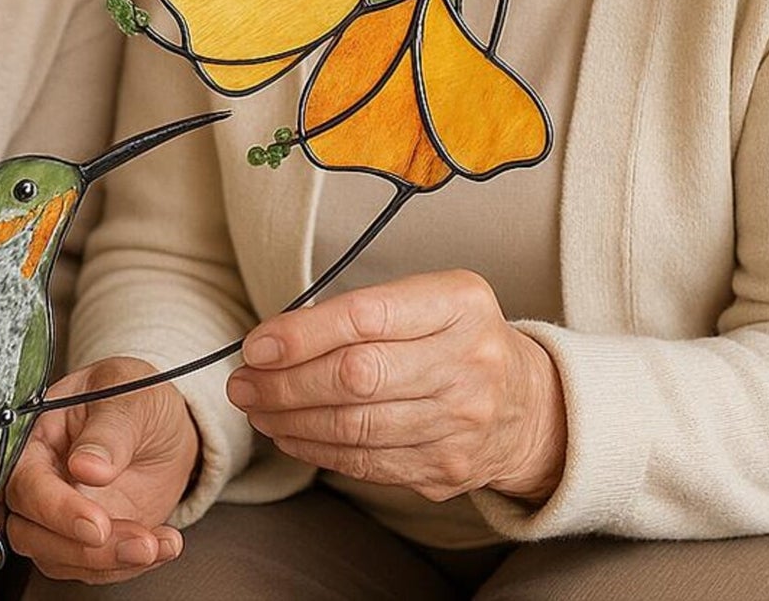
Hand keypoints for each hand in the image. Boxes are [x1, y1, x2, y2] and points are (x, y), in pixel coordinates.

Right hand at [5, 357, 199, 583]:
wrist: (164, 422)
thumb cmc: (136, 394)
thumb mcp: (130, 396)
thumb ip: (110, 430)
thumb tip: (86, 466)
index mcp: (37, 434)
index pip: (26, 482)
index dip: (56, 508)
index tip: (96, 524)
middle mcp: (40, 477)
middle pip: (32, 531)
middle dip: (83, 547)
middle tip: (137, 542)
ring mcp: (60, 510)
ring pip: (59, 557)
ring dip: (109, 562)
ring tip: (156, 545)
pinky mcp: (83, 537)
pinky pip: (93, 566)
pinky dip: (129, 565)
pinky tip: (163, 545)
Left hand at [226, 270, 565, 503]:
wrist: (527, 403)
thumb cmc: (456, 336)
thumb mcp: (429, 297)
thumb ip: (364, 309)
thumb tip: (278, 337)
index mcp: (459, 303)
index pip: (367, 317)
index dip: (302, 334)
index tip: (256, 345)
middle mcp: (468, 362)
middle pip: (356, 377)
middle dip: (285, 382)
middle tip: (242, 381)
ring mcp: (460, 423)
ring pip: (355, 426)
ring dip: (290, 419)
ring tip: (256, 406)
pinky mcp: (446, 470)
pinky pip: (365, 463)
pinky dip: (316, 449)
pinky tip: (289, 433)